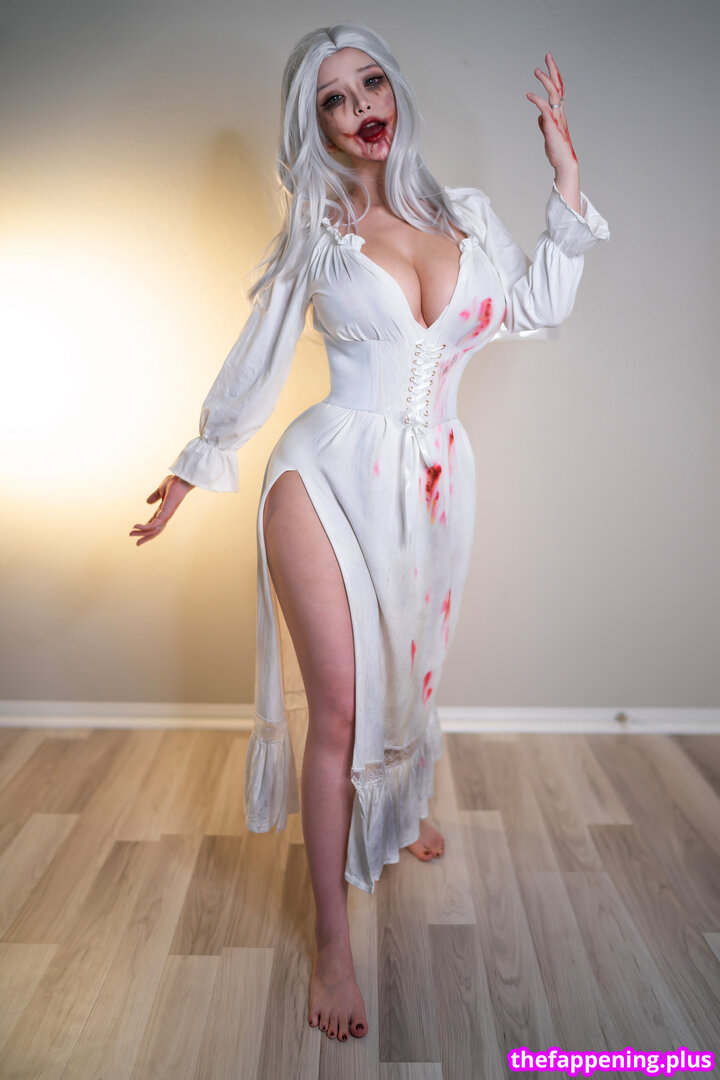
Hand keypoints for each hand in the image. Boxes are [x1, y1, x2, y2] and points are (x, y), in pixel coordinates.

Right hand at [129, 474, 193, 545]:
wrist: (180, 480)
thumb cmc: (174, 483)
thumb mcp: (160, 490)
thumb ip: (154, 496)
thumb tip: (147, 502)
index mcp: (163, 511)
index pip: (153, 524)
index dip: (145, 529)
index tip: (135, 531)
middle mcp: (165, 515)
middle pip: (155, 530)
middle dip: (145, 537)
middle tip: (136, 543)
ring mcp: (166, 515)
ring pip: (154, 530)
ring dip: (142, 533)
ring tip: (131, 533)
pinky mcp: (166, 514)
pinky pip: (154, 524)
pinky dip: (145, 527)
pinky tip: (136, 527)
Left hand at [526, 52, 577, 172]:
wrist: (563, 161)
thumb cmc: (556, 148)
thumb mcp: (548, 132)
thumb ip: (544, 122)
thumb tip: (540, 115)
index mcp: (559, 111)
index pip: (558, 89)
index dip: (554, 75)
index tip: (549, 62)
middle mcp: (559, 111)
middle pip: (558, 85)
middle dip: (553, 69)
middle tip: (547, 55)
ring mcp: (556, 117)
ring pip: (553, 93)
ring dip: (545, 80)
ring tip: (536, 70)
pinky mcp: (552, 125)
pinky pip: (544, 108)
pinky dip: (537, 100)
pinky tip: (528, 95)